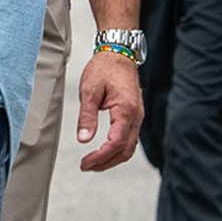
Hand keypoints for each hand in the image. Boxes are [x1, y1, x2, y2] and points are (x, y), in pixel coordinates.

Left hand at [76, 49, 141, 171]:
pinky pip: (130, 139)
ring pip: (129, 147)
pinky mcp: (135, 116)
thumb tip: (83, 140)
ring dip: (112, 159)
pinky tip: (104, 151)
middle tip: (86, 166)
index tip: (85, 163)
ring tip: (92, 163)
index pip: (115, 143)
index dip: (100, 157)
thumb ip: (87, 116)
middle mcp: (136, 117)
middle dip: (105, 163)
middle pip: (125, 150)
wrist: (118, 54)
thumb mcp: (89, 91)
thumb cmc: (103, 69)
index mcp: (125, 110)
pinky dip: (117, 150)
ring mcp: (138, 117)